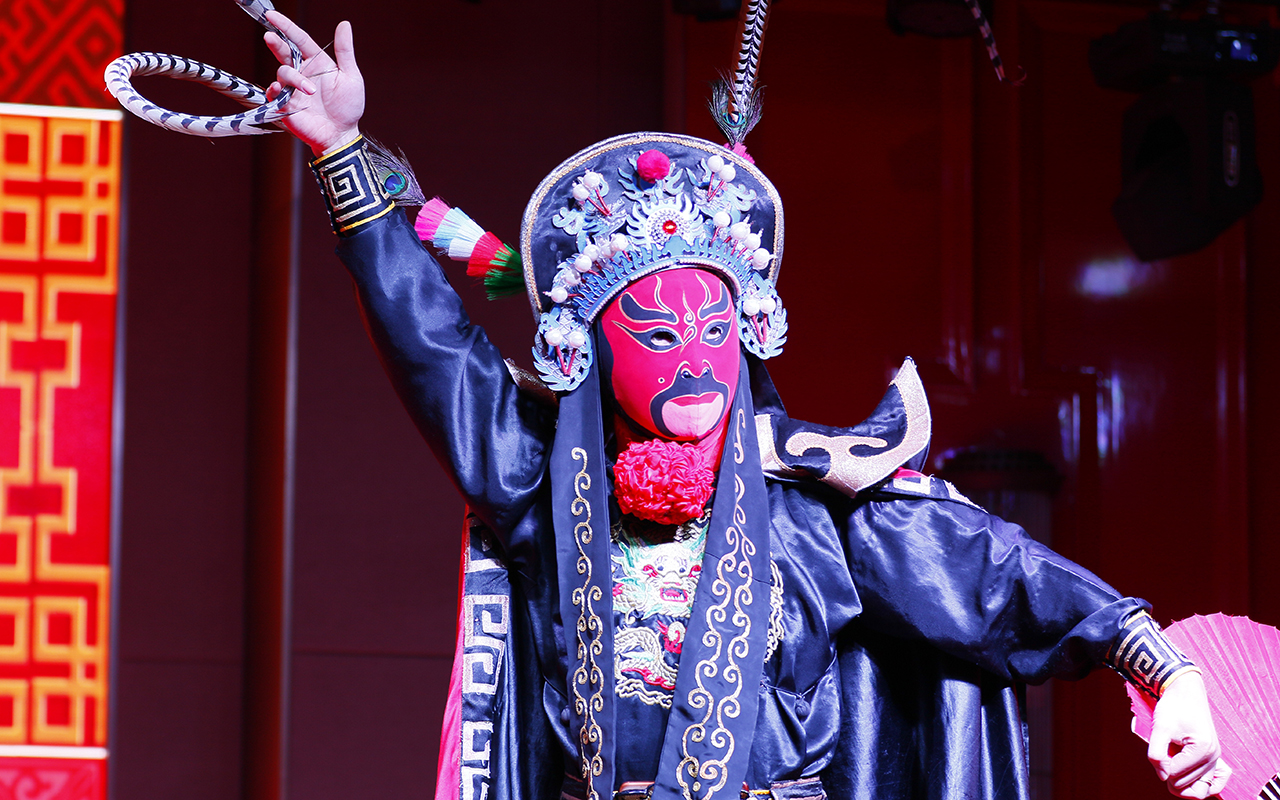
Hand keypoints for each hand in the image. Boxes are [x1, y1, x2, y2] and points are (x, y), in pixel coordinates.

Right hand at [262, 11, 363, 155]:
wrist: (342, 135)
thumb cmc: (348, 107)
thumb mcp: (351, 76)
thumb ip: (345, 51)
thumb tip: (344, 25)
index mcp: (316, 63)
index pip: (299, 39)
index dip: (285, 26)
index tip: (272, 15)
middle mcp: (302, 73)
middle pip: (283, 51)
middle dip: (276, 43)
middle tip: (270, 36)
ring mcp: (292, 89)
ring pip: (283, 73)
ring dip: (295, 79)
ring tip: (310, 91)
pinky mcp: (285, 105)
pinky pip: (274, 94)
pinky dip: (276, 91)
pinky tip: (282, 91)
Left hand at [1148, 672, 1231, 798]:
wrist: (1185, 691)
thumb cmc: (1173, 707)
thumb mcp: (1160, 729)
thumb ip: (1157, 755)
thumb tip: (1163, 776)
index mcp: (1203, 750)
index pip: (1176, 775)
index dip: (1160, 765)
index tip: (1158, 748)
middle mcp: (1214, 757)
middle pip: (1187, 784)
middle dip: (1169, 773)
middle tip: (1163, 753)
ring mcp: (1216, 758)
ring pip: (1199, 788)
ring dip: (1181, 778)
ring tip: (1170, 759)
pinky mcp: (1213, 757)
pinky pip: (1213, 783)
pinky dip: (1199, 784)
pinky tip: (1185, 776)